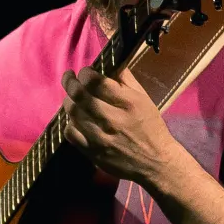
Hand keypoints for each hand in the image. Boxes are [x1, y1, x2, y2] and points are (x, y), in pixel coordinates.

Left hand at [59, 66, 178, 184]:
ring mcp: (100, 137)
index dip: (85, 73)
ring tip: (72, 96)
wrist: (155, 162)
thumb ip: (125, 79)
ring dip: (69, 101)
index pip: (96, 82)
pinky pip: (70, 133)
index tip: (85, 71)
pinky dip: (69, 122)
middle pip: (79, 96)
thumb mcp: (143, 99)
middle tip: (69, 77)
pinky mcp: (92, 152)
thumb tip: (109, 61)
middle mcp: (112, 119)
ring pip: (73, 112)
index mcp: (128, 103)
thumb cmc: (150, 127)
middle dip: (70, 82)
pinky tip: (75, 118)